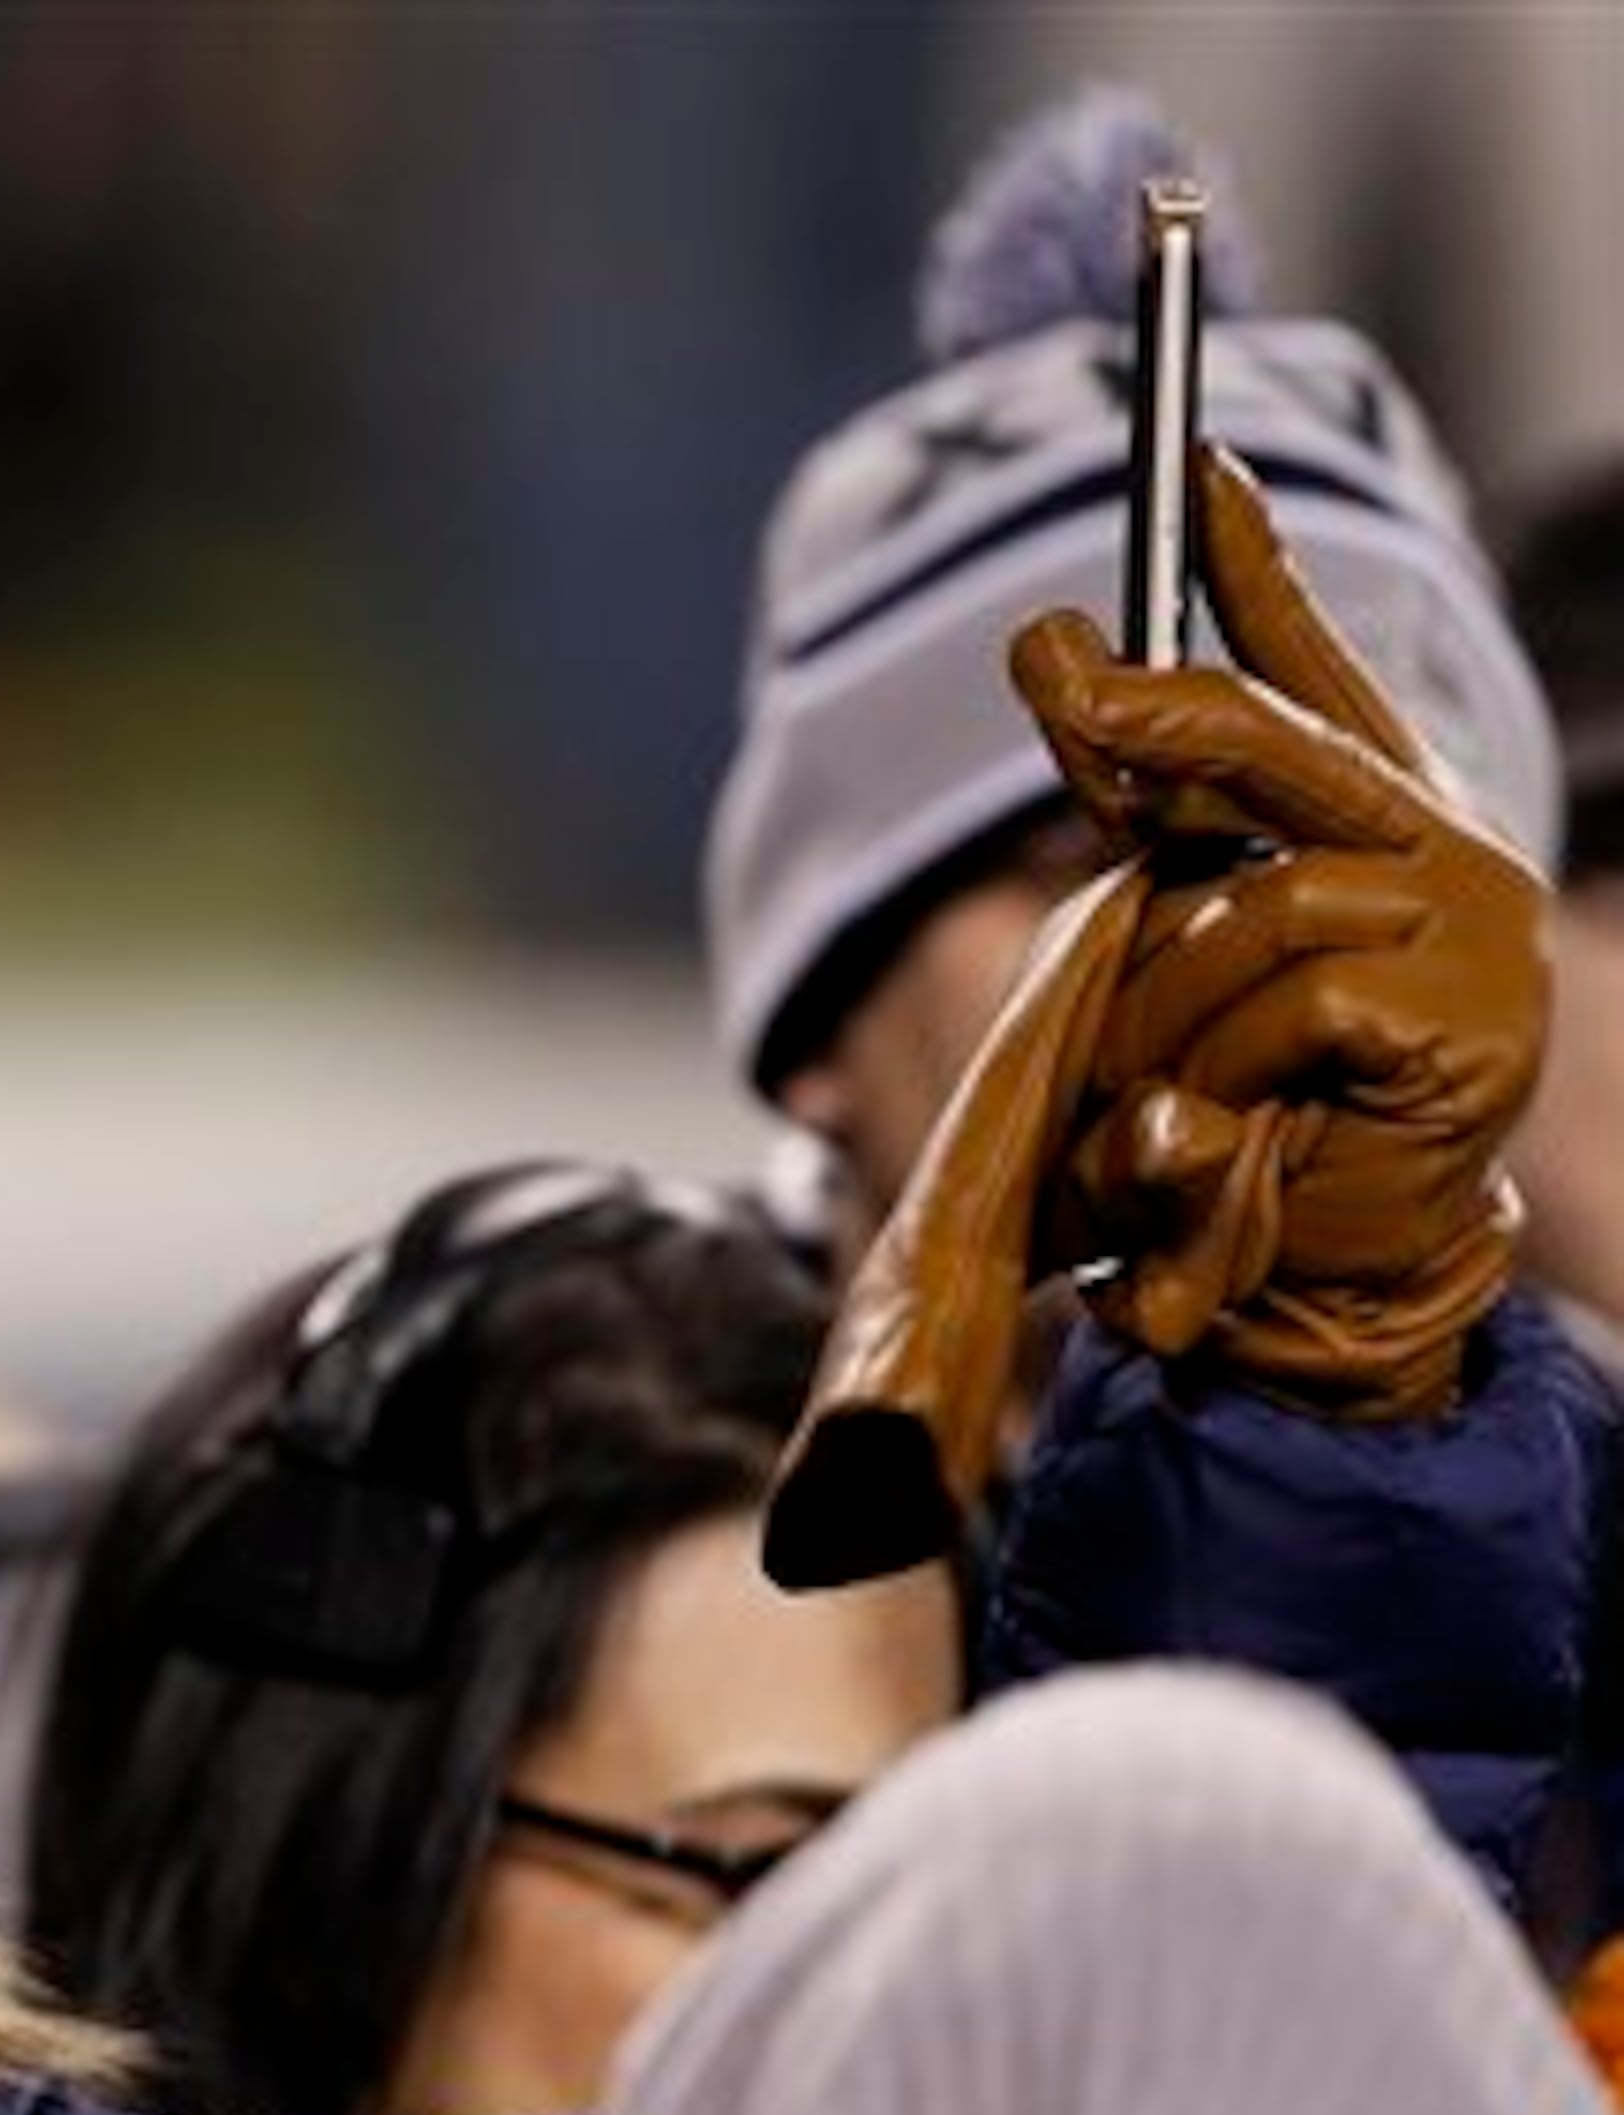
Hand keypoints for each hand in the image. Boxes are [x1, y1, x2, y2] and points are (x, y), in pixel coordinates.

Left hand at [765, 447, 1548, 1585]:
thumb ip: (1135, 806)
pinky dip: (1222, 1077)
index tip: (1199, 463)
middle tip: (1057, 665)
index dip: (1254, 567)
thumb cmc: (1247, 1094)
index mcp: (1372, 813)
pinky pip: (1280, 1005)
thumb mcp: (1173, 938)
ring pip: (1241, 910)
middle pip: (1265, 739)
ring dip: (1165, 1012)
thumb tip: (1052, 638)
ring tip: (1168, 1097)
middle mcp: (1431, 844)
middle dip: (1151, 706)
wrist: (1331, 1254)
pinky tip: (1237, 1131)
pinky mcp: (1453, 1017)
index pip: (1310, 668)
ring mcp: (1459, 924)